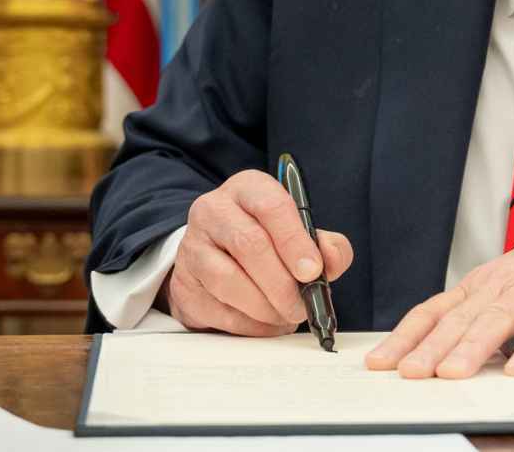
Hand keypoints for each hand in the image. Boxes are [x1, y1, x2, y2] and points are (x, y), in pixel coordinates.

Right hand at [162, 169, 354, 335]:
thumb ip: (326, 245)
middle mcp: (214, 210)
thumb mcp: (300, 233)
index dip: (295, 241)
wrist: (220, 256)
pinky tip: (264, 323)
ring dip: (264, 307)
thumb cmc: (269, 242)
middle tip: (302, 306)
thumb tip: (330, 259)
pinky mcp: (183, 284)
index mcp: (248, 189)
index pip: (271, 207)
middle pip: (249, 244)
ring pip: (228, 280)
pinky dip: (248, 324)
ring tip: (284, 316)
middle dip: (282, 283)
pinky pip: (217, 309)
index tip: (312, 272)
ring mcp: (192, 246)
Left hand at [365, 189, 513, 378]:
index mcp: (488, 280)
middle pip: (462, 315)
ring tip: (452, 374)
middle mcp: (508, 279)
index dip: (406, 335)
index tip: (380, 361)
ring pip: (502, 315)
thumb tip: (443, 351)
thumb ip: (485, 313)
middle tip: (407, 373)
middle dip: (431, 346)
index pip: (437, 308)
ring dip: (474, 345)